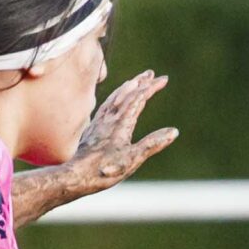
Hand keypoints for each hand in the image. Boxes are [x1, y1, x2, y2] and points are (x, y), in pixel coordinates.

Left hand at [51, 72, 177, 204]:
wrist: (75, 174)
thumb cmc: (104, 169)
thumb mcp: (133, 159)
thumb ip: (153, 144)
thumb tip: (173, 132)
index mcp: (122, 122)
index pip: (139, 97)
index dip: (151, 87)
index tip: (163, 79)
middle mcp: (110, 117)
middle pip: (126, 93)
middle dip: (140, 82)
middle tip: (151, 73)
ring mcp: (100, 122)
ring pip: (114, 98)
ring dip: (126, 87)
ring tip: (133, 82)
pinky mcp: (93, 128)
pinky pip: (105, 106)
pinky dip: (113, 98)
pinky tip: (112, 103)